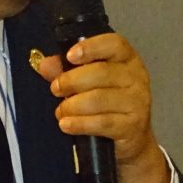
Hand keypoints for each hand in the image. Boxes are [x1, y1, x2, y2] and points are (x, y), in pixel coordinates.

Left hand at [36, 33, 167, 182]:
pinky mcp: (133, 125)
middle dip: (71, 81)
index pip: (114, 44)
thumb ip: (65, 70)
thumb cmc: (108, 103)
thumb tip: (45, 65)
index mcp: (126, 59)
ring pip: (99, 99)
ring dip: (72, 105)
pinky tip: (66, 124)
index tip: (70, 56)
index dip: (91, 47)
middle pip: (102, 72)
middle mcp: (136, 77)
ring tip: (61, 111)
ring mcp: (137, 102)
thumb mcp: (88, 82)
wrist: (131, 138)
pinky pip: (102, 122)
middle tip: (56, 89)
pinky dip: (79, 124)